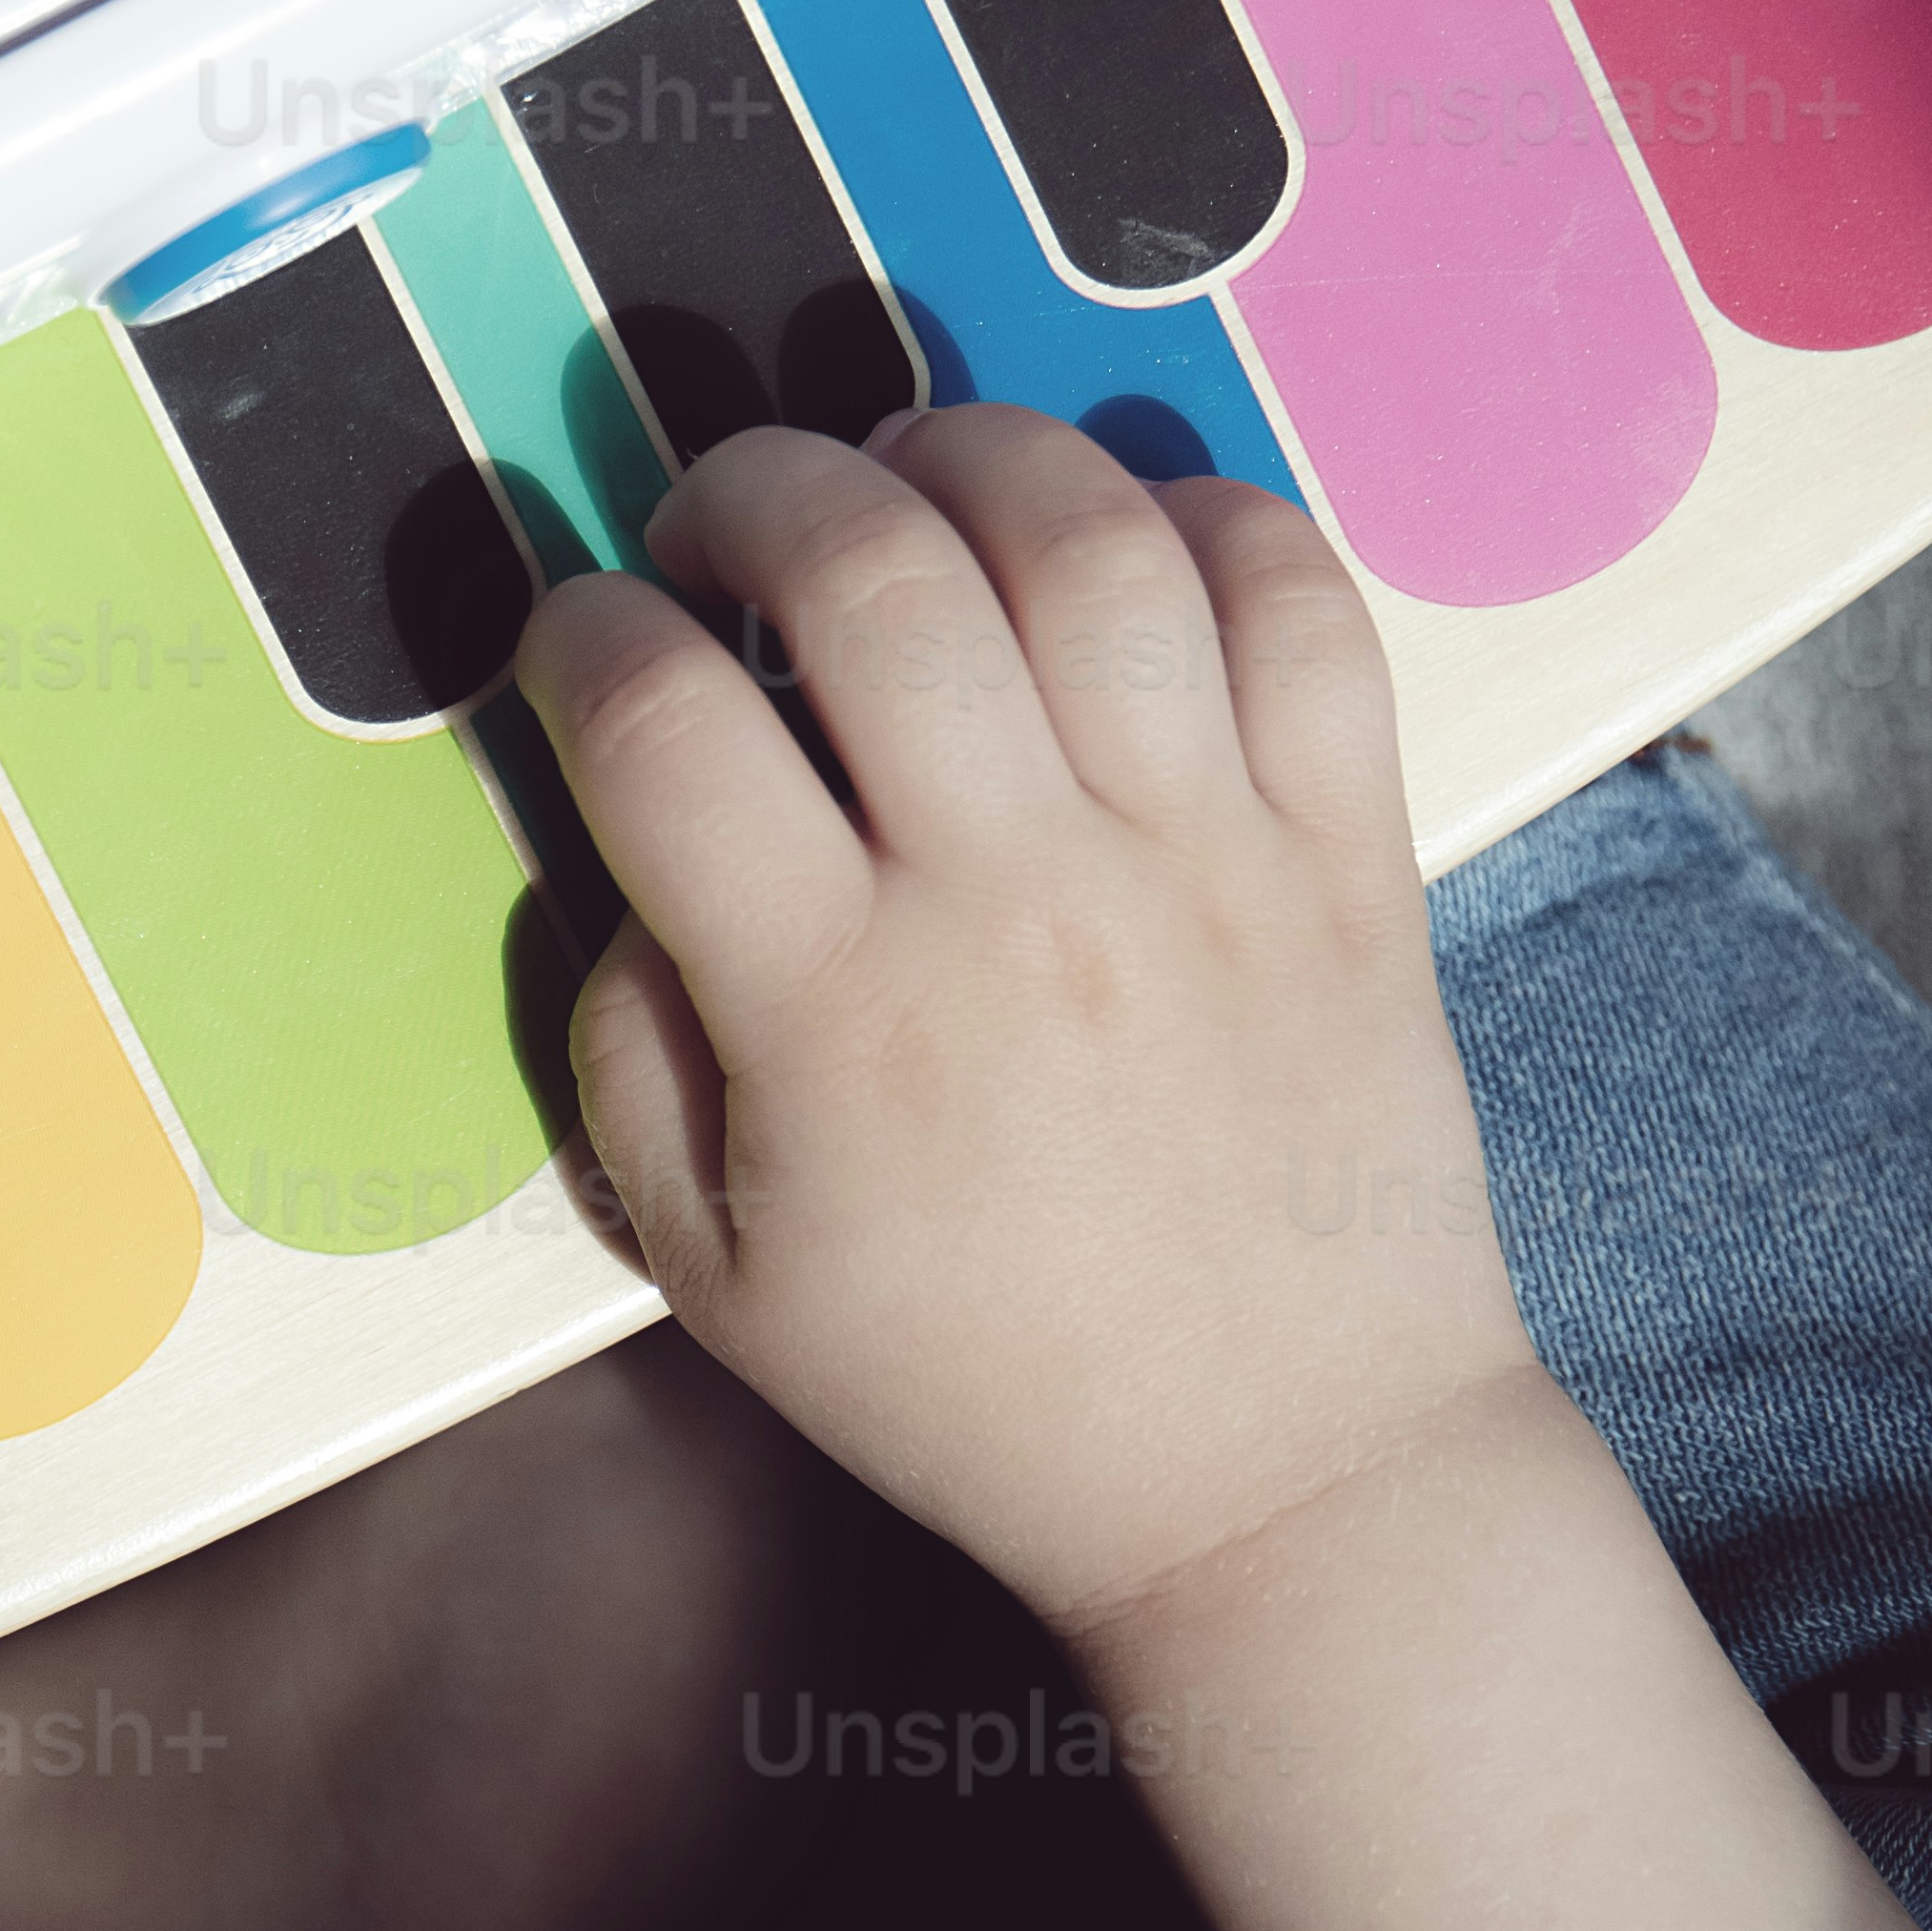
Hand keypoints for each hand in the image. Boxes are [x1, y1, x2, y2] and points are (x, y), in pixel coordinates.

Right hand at [514, 406, 1540, 1645]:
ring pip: (1085, 537)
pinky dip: (1208, 518)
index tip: (582, 644)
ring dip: (968, 452)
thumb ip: (633, 1060)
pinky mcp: (1353, 846)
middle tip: (725, 527)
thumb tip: (637, 871)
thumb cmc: (981, 1389)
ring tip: (914, 483)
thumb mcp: (719, 1282)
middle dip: (752, 486)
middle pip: (867, 569)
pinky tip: (1125, 548)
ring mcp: (1206, 854)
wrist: (1283, 1478)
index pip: (658, 723)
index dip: (578, 636)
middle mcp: (1024, 897)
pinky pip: (1298, 600)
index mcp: (840, 1012)